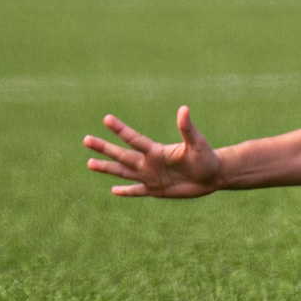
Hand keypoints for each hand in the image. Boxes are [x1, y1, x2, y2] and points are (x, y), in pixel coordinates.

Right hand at [84, 107, 222, 197]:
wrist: (214, 175)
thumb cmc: (207, 157)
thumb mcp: (197, 143)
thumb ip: (188, 128)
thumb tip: (184, 109)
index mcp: (156, 151)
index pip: (134, 139)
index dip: (120, 130)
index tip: (106, 119)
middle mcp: (149, 163)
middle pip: (122, 155)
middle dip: (104, 148)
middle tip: (86, 139)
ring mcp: (151, 177)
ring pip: (124, 172)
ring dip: (107, 168)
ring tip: (89, 163)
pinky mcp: (156, 190)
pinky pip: (137, 191)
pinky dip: (126, 191)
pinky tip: (113, 190)